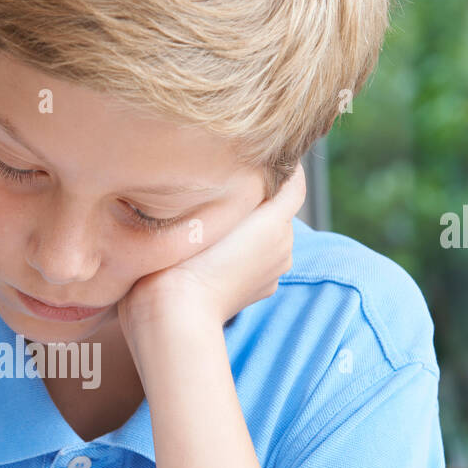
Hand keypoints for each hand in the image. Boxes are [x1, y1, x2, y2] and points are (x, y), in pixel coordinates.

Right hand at [118, 162, 306, 346]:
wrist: (174, 314)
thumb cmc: (184, 262)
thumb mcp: (207, 211)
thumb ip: (237, 186)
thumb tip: (253, 170)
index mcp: (277, 223)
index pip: (293, 183)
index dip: (280, 166)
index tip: (258, 152)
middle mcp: (284, 246)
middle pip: (277, 208)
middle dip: (260, 196)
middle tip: (225, 183)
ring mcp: (274, 272)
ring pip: (267, 233)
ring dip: (250, 224)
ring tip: (217, 217)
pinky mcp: (260, 290)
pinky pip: (258, 258)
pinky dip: (244, 250)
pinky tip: (217, 249)